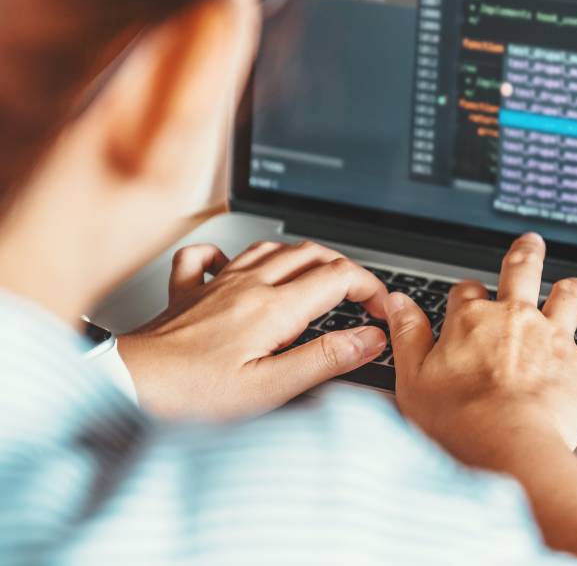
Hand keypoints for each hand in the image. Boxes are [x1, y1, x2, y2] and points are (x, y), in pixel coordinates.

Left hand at [117, 241, 387, 419]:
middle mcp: (248, 285)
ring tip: (318, 279)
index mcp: (273, 307)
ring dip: (303, 258)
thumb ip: (325, 358)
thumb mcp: (271, 388)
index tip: (381, 310)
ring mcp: (217, 285)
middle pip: (312, 254)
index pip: (338, 276)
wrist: (127, 389)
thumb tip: (369, 338)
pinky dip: (232, 255)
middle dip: (345, 269)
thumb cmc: (192, 396)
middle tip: (359, 297)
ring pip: (272, 248)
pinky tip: (237, 268)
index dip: (369, 287)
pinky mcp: (188, 294)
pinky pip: (210, 256)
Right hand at [386, 232, 576, 462]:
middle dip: (525, 255)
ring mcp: (554, 339)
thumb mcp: (413, 378)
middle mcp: (516, 319)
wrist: (506, 448)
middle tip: (530, 244)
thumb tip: (398, 302)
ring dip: (574, 287)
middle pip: (522, 272)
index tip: (468, 303)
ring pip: (570, 295)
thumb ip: (408, 335)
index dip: (468, 296)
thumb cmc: (456, 423)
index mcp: (471, 321)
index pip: (467, 292)